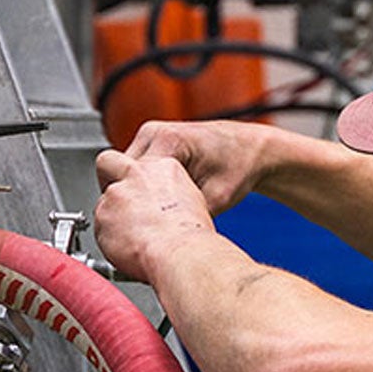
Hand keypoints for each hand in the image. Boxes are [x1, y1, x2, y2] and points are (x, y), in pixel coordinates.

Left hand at [93, 149, 215, 283]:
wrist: (180, 253)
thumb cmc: (191, 237)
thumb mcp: (192, 204)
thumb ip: (169, 197)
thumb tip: (163, 208)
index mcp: (163, 168)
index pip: (140, 164)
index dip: (136, 181)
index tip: (140, 195)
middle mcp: (136, 175)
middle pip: (109, 163)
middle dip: (108, 178)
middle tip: (117, 201)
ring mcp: (116, 193)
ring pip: (103, 202)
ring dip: (112, 219)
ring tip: (131, 239)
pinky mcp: (103, 214)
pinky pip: (100, 228)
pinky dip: (109, 240)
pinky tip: (126, 249)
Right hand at [124, 119, 276, 215]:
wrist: (252, 150)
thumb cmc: (239, 166)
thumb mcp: (216, 198)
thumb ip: (185, 215)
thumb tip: (164, 238)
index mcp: (167, 140)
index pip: (127, 178)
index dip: (134, 207)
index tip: (143, 227)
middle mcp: (154, 133)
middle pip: (120, 176)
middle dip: (133, 200)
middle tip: (151, 223)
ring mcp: (150, 136)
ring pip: (125, 175)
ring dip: (137, 195)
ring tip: (159, 214)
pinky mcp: (152, 145)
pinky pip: (136, 172)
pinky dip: (144, 189)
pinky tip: (162, 204)